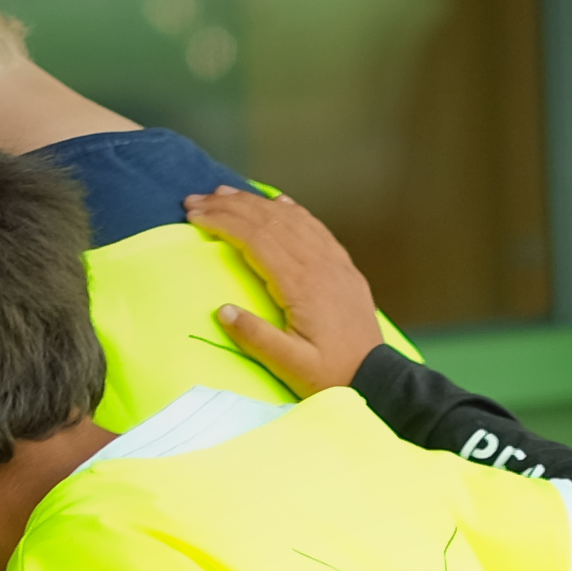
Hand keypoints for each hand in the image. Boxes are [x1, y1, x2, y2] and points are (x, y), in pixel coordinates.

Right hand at [196, 183, 381, 395]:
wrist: (377, 377)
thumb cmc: (332, 374)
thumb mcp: (290, 365)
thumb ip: (256, 338)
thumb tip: (222, 310)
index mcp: (301, 284)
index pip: (256, 239)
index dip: (223, 222)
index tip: (194, 215)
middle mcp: (318, 264)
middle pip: (269, 221)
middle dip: (229, 206)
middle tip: (195, 200)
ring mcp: (333, 262)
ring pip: (291, 219)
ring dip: (255, 202)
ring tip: (225, 193)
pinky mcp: (343, 266)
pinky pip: (315, 227)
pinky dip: (292, 210)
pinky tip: (278, 202)